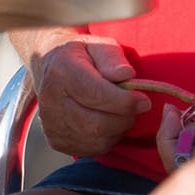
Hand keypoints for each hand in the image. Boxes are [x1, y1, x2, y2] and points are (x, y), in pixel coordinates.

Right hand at [33, 38, 145, 158]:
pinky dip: (107, 139)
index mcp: (61, 72)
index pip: (96, 94)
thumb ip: (113, 58)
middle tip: (135, 108)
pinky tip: (107, 123)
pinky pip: (92, 149)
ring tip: (119, 113)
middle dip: (124, 118)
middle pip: (97, 124)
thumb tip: (126, 75)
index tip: (144, 100)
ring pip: (97, 140)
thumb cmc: (82, 55)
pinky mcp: (56, 141)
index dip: (125, 101)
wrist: (50, 67)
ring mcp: (51, 124)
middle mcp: (51, 101)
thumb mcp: (98, 45)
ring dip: (117, 130)